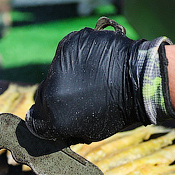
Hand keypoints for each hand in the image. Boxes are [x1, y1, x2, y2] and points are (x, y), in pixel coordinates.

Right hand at [26, 18, 174, 145]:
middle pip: (43, 93)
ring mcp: (58, 63)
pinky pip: (67, 53)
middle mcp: (50, 88)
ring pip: (55, 71)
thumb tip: (52, 122)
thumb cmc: (119, 109)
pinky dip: (77, 58)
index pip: (35, 118)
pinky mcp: (69, 43)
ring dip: (66, 75)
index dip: (48, 117)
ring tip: (90, 77)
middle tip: (79, 94)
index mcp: (53, 114)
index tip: (61, 113)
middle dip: (57, 95)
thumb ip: (65, 127)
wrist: (139, 80)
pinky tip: (93, 63)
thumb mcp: (89, 131)